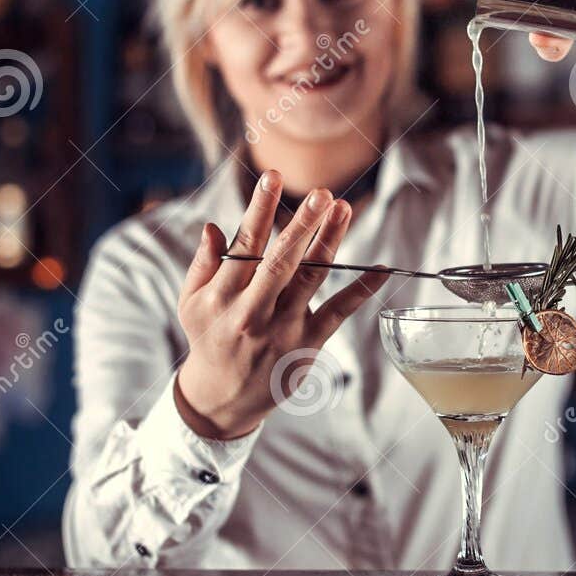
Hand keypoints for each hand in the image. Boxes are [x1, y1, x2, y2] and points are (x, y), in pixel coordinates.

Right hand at [173, 170, 389, 439]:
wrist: (223, 398)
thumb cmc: (209, 338)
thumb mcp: (192, 303)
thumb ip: (203, 264)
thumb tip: (214, 226)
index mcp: (222, 295)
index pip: (244, 245)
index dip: (260, 208)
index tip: (272, 177)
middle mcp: (253, 311)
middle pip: (280, 261)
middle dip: (302, 224)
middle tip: (321, 193)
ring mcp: (283, 329)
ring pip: (311, 278)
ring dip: (330, 242)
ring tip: (344, 208)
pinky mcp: (308, 344)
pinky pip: (339, 312)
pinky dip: (363, 290)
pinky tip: (383, 268)